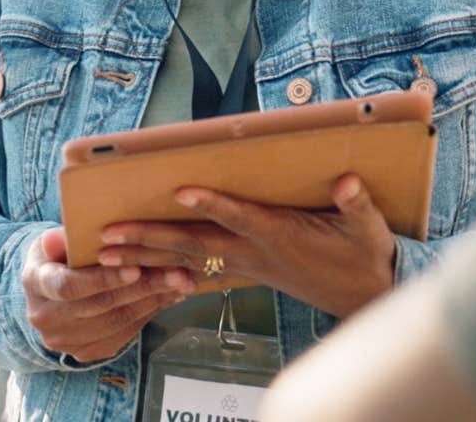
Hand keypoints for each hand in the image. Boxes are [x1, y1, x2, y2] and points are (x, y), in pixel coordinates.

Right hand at [22, 227, 192, 361]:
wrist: (50, 291)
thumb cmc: (57, 255)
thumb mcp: (54, 239)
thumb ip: (61, 239)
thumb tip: (62, 238)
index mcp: (35, 283)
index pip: (68, 286)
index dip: (102, 280)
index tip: (135, 269)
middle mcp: (46, 318)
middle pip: (100, 306)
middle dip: (142, 288)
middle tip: (176, 273)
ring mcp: (65, 340)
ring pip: (116, 322)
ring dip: (153, 302)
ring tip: (181, 282)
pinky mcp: (85, 352)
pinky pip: (123, 334)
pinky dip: (149, 314)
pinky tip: (170, 297)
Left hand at [96, 174, 397, 318]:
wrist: (362, 294)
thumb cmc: (363, 255)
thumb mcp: (368, 228)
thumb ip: (356, 204)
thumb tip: (348, 182)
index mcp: (281, 235)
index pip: (240, 217)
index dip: (213, 205)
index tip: (181, 190)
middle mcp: (255, 252)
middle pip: (195, 245)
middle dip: (151, 239)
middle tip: (111, 235)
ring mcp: (245, 265)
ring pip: (187, 260)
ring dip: (146, 255)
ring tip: (106, 250)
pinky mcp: (243, 271)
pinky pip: (196, 272)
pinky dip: (165, 270)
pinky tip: (138, 270)